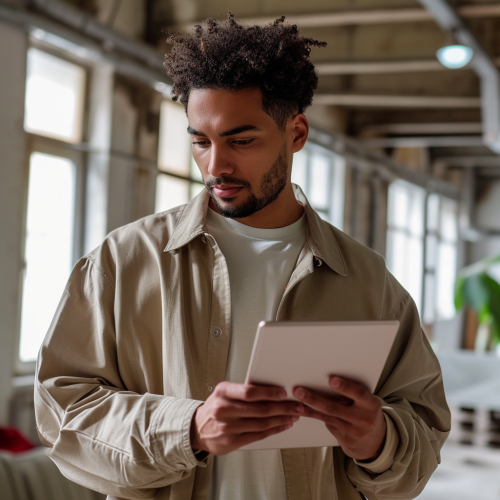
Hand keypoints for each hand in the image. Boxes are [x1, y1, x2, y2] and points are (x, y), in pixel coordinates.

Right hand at [190, 381, 304, 455]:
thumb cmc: (215, 407)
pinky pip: (258, 435)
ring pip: (261, 423)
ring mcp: (228, 427)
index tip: (283, 393)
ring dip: (281, 419)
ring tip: (293, 416)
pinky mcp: (232, 442)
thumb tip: (271, 388)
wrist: (197, 428)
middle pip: (259, 409)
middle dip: (282, 407)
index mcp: (223, 392)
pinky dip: (274, 430)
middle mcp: (224, 409)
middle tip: (297, 406)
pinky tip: (283, 425)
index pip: (249, 392)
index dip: (268, 393)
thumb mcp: (224, 393)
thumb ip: (242, 391)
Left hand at [294, 376, 385, 460]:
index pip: (358, 393)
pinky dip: (315, 417)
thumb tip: (327, 380)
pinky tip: (303, 411)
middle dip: (314, 399)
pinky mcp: (346, 441)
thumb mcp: (366, 402)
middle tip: (298, 391)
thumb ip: (353, 393)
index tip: (331, 380)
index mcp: (371, 405)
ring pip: (327, 417)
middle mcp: (363, 419)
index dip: (344, 386)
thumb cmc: (366, 412)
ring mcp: (354, 432)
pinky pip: (328, 425)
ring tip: (296, 402)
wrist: (375, 441)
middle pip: (334, 408)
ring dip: (309, 409)